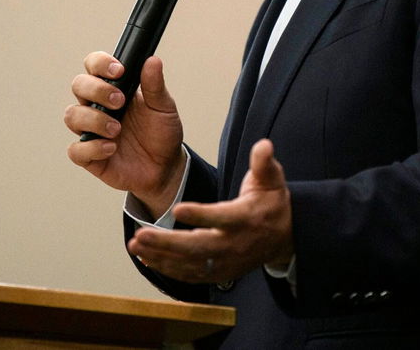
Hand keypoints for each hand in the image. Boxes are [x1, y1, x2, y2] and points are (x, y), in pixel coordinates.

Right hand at [65, 54, 185, 215]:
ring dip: (93, 120)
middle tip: (120, 101)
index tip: (118, 70)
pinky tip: (111, 148)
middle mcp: (97, 106)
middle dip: (97, 90)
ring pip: (72, 116)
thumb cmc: (161, 132)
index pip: (94, 65)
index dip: (100, 63)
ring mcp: (91, 130)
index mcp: (114, 88)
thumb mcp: (163, 107)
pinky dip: (92, 148)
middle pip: (78, 85)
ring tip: (117, 129)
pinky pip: (76, 150)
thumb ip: (155, 85)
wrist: (166, 166)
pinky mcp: (89, 156)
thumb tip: (152, 61)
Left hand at [127, 139, 292, 282]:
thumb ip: (263, 163)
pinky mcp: (219, 273)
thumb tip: (263, 144)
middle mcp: (233, 244)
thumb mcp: (272, 180)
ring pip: (189, 263)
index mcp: (245, 218)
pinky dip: (167, 269)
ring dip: (160, 256)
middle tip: (140, 234)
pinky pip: (190, 274)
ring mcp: (225, 262)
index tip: (177, 209)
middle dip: (166, 242)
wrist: (284, 238)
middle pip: (197, 247)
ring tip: (135, 244)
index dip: (200, 214)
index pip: (220, 217)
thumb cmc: (272, 204)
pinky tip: (146, 258)